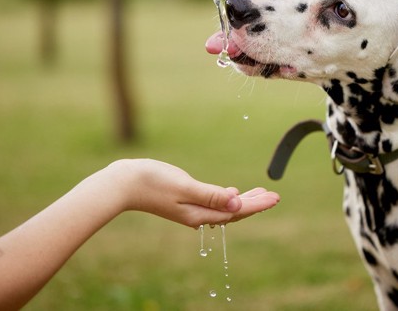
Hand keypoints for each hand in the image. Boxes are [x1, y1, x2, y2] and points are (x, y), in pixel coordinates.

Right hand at [106, 159, 279, 227]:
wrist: (122, 184)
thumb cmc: (152, 182)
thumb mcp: (185, 187)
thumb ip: (212, 196)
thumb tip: (237, 203)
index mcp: (199, 214)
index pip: (236, 211)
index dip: (257, 205)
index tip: (275, 198)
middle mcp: (197, 215)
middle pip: (233, 212)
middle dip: (255, 204)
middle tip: (275, 196)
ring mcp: (190, 209)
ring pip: (224, 208)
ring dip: (244, 201)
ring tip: (261, 194)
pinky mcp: (184, 201)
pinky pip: (214, 204)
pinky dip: (227, 199)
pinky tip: (233, 194)